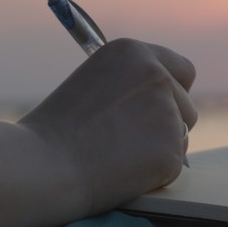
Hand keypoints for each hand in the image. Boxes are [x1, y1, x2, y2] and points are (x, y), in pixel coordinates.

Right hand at [18, 38, 196, 215]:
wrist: (41, 166)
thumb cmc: (56, 131)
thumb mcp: (93, 84)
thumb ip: (130, 85)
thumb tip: (161, 101)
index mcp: (134, 53)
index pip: (182, 70)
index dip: (174, 92)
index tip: (163, 108)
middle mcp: (156, 75)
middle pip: (186, 106)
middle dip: (168, 125)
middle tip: (130, 141)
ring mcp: (167, 112)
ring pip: (182, 137)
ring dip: (160, 148)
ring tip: (117, 155)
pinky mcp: (171, 149)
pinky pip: (174, 164)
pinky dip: (154, 173)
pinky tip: (121, 171)